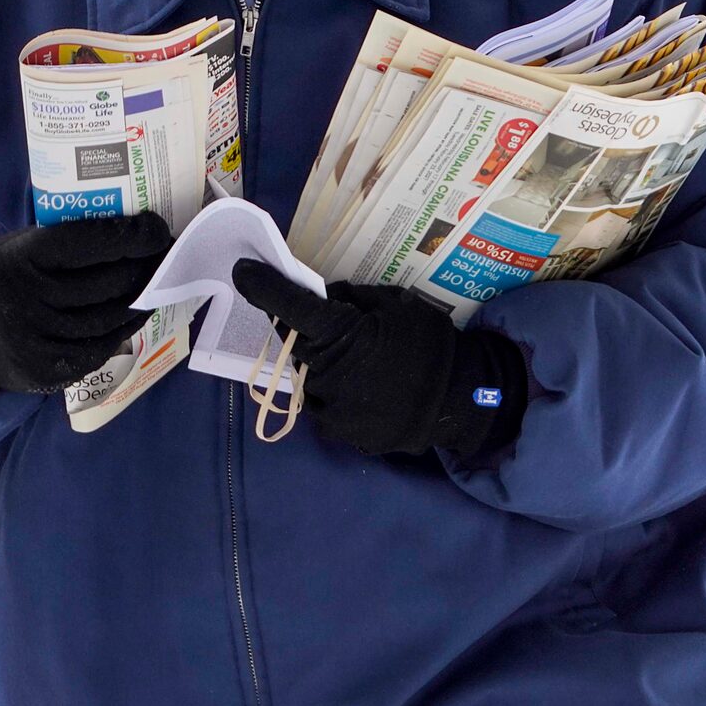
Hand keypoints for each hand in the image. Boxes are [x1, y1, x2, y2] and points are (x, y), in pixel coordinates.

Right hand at [0, 213, 171, 393]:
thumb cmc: (12, 275)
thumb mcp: (25, 245)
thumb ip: (71, 238)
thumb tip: (139, 228)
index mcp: (20, 258)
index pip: (90, 241)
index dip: (133, 235)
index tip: (157, 229)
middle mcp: (27, 300)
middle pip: (110, 281)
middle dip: (148, 265)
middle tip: (169, 253)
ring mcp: (39, 340)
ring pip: (113, 315)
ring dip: (145, 295)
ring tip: (162, 279)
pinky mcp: (50, 371)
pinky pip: (105, 343)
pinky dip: (129, 324)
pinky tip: (141, 308)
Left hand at [231, 262, 525, 458]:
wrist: (462, 401)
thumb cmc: (431, 344)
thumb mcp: (399, 304)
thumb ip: (356, 299)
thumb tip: (326, 297)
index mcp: (340, 334)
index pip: (287, 305)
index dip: (261, 286)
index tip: (243, 271)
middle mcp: (324, 372)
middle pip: (294, 343)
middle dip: (304, 331)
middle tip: (334, 328)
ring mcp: (331, 408)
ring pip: (311, 378)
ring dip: (325, 366)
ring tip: (365, 368)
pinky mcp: (342, 433)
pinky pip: (328, 407)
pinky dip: (340, 396)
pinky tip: (370, 394)